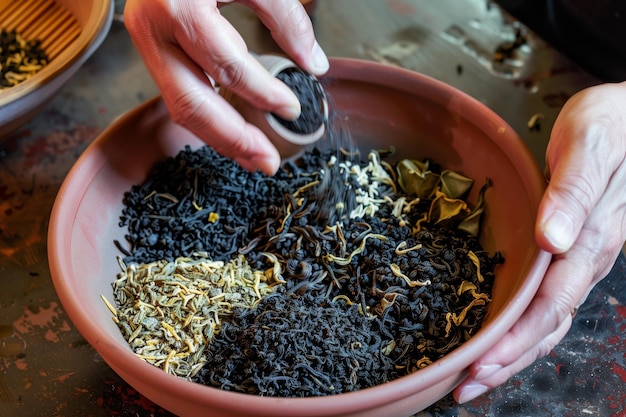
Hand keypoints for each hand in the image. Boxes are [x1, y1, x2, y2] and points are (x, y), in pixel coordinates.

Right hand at [124, 0, 328, 174]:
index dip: (262, 92)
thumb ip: (285, 16)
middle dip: (233, 139)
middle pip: (192, 102)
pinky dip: (207, 120)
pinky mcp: (152, 52)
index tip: (292, 109)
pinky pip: (177, 95)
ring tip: (251, 158)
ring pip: (179, 107)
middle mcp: (153, 29)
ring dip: (218, 138)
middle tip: (267, 162)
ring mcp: (146, 43)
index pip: (226, 64)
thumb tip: (314, 64)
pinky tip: (231, 135)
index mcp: (178, 6)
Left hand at [454, 81, 625, 402]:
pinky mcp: (569, 252)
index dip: (518, 337)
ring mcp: (579, 260)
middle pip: (547, 324)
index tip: (483, 362)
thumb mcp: (590, 145)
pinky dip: (521, 327)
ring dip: (512, 353)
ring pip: (547, 320)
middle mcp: (585, 258)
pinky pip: (546, 300)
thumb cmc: (610, 125)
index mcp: (590, 239)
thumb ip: (573, 190)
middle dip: (507, 359)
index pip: (552, 302)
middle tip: (467, 385)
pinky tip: (501, 340)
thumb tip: (553, 237)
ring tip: (476, 378)